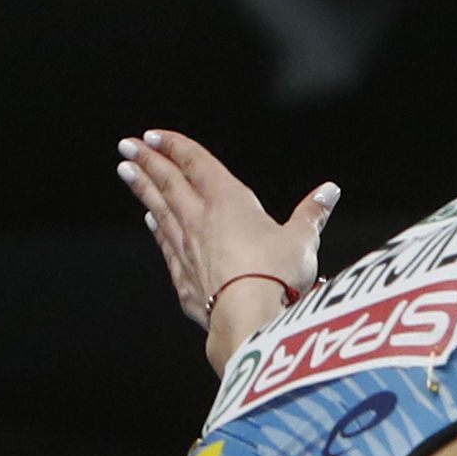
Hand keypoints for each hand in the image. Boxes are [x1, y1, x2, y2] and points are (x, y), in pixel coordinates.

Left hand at [114, 128, 339, 331]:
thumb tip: (330, 191)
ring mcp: (187, 250)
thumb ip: (312, 214)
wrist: (248, 320)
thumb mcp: (302, 241)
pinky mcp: (185, 280)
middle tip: (127, 145)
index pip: (196, 164)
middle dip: (148, 161)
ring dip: (143, 189)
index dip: (175, 147)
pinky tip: (151, 222)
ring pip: (160, 210)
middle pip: (168, 183)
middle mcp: (200, 220)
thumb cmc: (276, 276)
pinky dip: (157, 230)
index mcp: (227, 200)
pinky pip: (166, 246)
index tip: (154, 135)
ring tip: (126, 171)